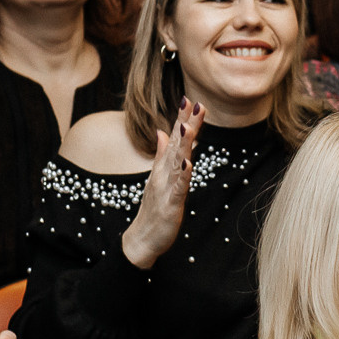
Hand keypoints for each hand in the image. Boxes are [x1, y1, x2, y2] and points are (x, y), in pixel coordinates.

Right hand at [121, 99, 204, 269]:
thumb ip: (162, 154)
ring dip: (183, 144)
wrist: (142, 239)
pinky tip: (187, 164)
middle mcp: (164, 173)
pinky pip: (178, 188)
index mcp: (165, 167)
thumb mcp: (160, 178)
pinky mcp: (170, 204)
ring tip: (188, 126)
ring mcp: (166, 187)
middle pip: (177, 145)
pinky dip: (182, 176)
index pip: (175, 139)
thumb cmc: (154, 208)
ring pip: (177, 162)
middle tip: (195, 103)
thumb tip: (164, 132)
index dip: (182, 119)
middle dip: (186, 124)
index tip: (190, 99)